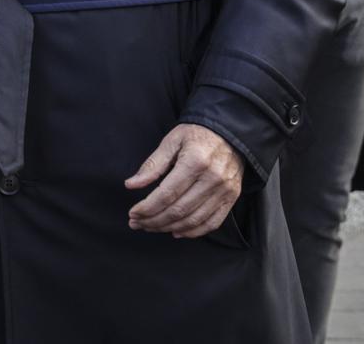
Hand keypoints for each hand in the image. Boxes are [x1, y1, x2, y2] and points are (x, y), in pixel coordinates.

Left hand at [124, 123, 244, 237]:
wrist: (228, 131)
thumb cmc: (196, 134)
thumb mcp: (171, 141)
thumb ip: (152, 165)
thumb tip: (131, 184)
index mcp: (195, 161)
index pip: (167, 194)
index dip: (147, 207)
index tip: (133, 213)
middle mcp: (212, 178)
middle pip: (178, 210)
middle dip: (153, 221)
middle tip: (137, 223)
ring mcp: (225, 190)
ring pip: (193, 220)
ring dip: (169, 228)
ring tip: (152, 227)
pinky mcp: (232, 197)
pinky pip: (212, 223)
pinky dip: (193, 232)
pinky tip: (176, 231)